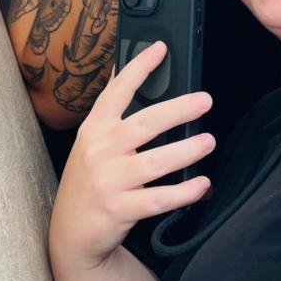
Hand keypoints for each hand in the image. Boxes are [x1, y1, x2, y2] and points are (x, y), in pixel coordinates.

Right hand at [50, 41, 213, 268]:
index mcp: (94, 128)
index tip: (161, 49)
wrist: (71, 231)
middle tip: (205, 101)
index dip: (139, 68)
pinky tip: (202, 184)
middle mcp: (100, 151)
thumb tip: (125, 65)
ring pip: (155, 162)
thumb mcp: (91, 139)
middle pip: (144, 124)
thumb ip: (110, 105)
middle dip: (178, 110)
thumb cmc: (88, 177)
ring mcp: (109, 181)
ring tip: (208, 141)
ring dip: (186, 150)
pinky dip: (183, 192)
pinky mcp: (120, 209)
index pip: (117, 91)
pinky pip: (158, 199)